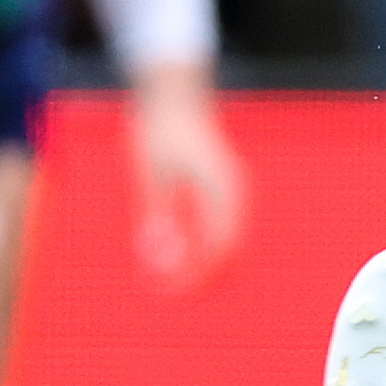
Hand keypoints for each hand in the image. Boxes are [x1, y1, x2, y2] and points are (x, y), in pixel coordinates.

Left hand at [124, 55, 248, 285]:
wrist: (173, 93)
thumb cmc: (159, 129)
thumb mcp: (150, 175)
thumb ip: (156, 216)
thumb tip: (156, 257)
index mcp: (222, 191)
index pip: (217, 250)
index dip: (195, 276)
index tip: (167, 289)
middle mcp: (235, 194)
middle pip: (229, 252)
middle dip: (203, 277)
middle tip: (169, 292)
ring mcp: (233, 191)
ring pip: (228, 243)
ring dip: (205, 264)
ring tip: (172, 278)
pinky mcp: (224, 188)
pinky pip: (221, 228)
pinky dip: (205, 247)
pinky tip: (182, 252)